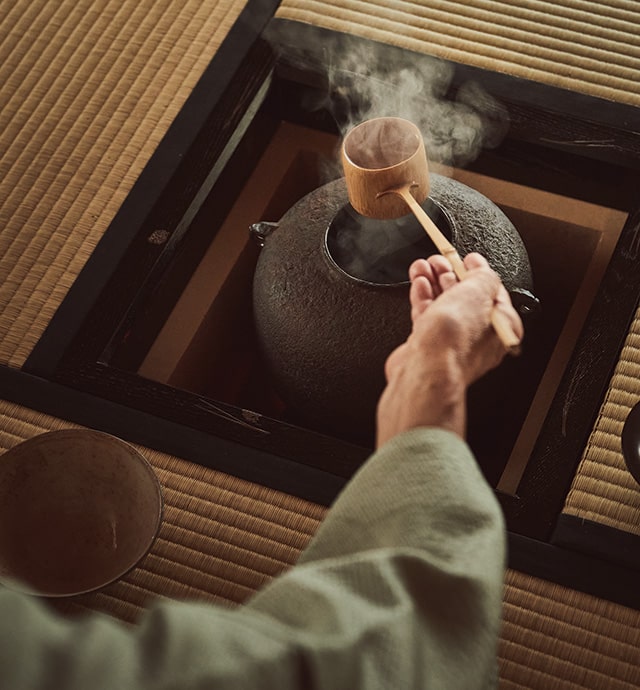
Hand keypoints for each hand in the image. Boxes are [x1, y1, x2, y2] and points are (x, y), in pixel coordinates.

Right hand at [376, 252, 522, 445]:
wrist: (426, 370)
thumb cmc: (455, 341)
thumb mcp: (478, 293)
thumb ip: (482, 276)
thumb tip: (480, 270)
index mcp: (501, 327)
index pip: (492, 291)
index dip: (479, 271)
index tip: (469, 258)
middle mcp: (479, 338)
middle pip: (466, 297)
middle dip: (452, 274)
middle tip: (441, 258)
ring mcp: (452, 343)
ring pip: (444, 305)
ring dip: (434, 281)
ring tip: (424, 265)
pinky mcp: (429, 347)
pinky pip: (427, 316)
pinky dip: (422, 296)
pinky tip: (419, 283)